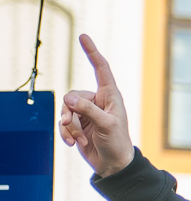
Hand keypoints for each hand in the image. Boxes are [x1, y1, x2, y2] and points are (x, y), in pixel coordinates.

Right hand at [57, 35, 135, 177]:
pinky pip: (63, 122)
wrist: (113, 164)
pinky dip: (66, 134)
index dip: (92, 52)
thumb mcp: (106, 125)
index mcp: (110, 96)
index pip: (101, 69)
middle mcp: (97, 101)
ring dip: (69, 127)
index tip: (84, 36)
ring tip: (79, 140)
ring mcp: (86, 112)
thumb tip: (69, 100)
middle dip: (71, 114)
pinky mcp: (77, 123)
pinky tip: (74, 144)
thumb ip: (88, 110)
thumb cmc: (118, 143)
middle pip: (72, 96)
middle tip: (79, 129)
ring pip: (65, 110)